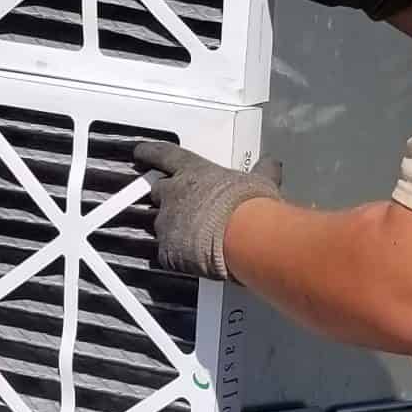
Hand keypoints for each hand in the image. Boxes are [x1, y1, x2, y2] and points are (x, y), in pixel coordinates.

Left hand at [132, 143, 283, 280]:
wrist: (244, 236)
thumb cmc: (250, 206)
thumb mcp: (260, 180)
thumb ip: (262, 170)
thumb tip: (271, 163)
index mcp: (194, 172)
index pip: (163, 155)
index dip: (149, 153)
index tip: (140, 152)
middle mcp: (174, 194)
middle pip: (157, 191)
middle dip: (164, 197)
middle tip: (180, 204)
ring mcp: (167, 223)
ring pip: (160, 224)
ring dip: (173, 229)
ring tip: (192, 238)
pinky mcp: (167, 251)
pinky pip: (166, 254)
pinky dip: (177, 256)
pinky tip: (191, 259)